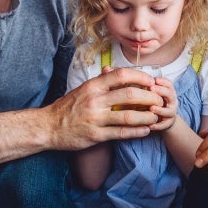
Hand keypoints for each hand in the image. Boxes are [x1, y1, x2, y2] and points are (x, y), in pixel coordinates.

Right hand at [44, 67, 163, 149]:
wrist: (48, 126)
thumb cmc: (68, 107)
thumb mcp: (83, 89)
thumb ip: (101, 81)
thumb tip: (119, 72)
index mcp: (93, 86)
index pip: (121, 75)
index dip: (140, 77)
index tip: (151, 81)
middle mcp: (95, 100)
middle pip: (130, 95)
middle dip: (149, 97)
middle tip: (159, 100)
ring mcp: (95, 118)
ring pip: (128, 116)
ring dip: (146, 117)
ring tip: (155, 117)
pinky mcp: (95, 135)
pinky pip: (121, 133)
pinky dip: (136, 132)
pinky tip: (145, 130)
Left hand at [149, 76, 177, 131]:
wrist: (163, 120)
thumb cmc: (155, 103)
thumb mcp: (153, 94)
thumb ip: (148, 88)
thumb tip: (135, 80)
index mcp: (168, 92)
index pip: (169, 84)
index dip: (162, 81)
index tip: (154, 79)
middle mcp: (172, 102)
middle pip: (170, 94)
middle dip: (161, 91)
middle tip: (151, 88)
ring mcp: (171, 113)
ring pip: (168, 111)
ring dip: (160, 110)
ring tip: (151, 108)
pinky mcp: (167, 124)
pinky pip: (164, 125)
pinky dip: (157, 126)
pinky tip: (149, 126)